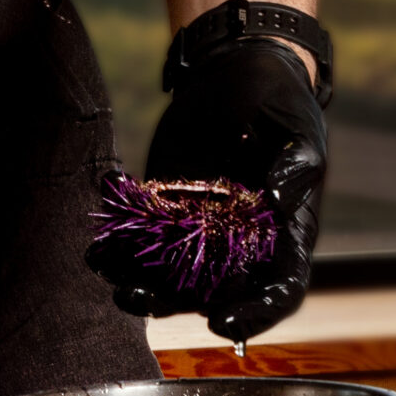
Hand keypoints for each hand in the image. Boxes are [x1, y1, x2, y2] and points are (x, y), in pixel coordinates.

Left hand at [89, 35, 325, 341]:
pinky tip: (95, 240)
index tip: (221, 324)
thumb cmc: (282, 104)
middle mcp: (242, 244)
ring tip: (105, 272)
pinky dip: (119, 242)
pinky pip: (142, 235)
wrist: (237, 70)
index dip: (254, 315)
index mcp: (284, 236)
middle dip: (173, 303)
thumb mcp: (300, 132)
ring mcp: (201, 228)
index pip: (278, 291)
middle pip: (212, 293)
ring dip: (137, 280)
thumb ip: (296, 168)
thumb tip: (278, 202)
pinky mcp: (166, 205)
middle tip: (135, 299)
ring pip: (169, 273)